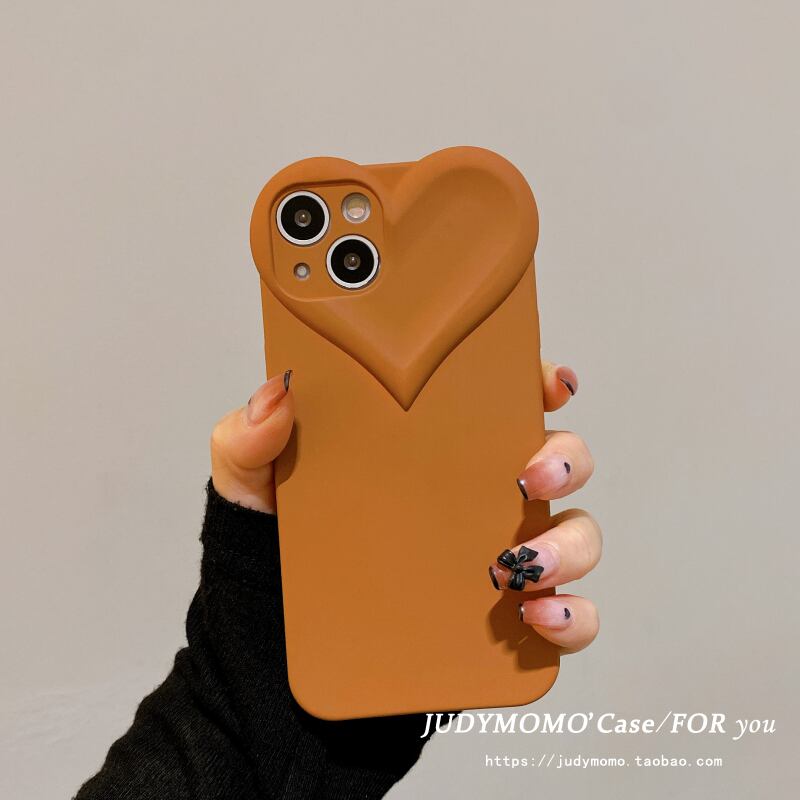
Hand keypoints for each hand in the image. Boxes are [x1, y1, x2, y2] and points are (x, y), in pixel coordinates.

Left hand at [210, 360, 599, 653]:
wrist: (276, 646)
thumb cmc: (277, 549)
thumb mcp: (253, 484)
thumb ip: (252, 435)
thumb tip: (278, 391)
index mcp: (433, 448)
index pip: (500, 401)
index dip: (535, 381)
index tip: (546, 382)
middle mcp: (476, 497)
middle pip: (556, 459)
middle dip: (564, 457)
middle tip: (529, 474)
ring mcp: (498, 558)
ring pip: (573, 536)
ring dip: (568, 544)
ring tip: (518, 563)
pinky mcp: (504, 623)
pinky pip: (566, 617)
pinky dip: (571, 616)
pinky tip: (538, 615)